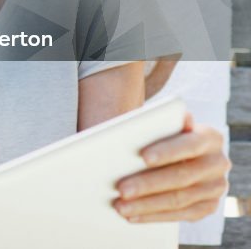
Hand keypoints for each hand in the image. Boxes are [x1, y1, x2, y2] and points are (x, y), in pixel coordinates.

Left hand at [114, 113, 230, 221]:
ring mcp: (216, 187)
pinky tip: (133, 215)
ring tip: (121, 206)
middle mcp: (217, 162)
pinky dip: (154, 216)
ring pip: (180, 199)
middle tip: (122, 189)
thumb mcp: (161, 123)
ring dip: (147, 205)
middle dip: (148, 184)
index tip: (143, 157)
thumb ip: (158, 122)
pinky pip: (181, 215)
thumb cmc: (160, 133)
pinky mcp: (208, 206)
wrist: (174, 152)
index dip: (167, 151)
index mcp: (209, 137)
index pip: (190, 144)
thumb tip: (148, 125)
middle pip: (182, 176)